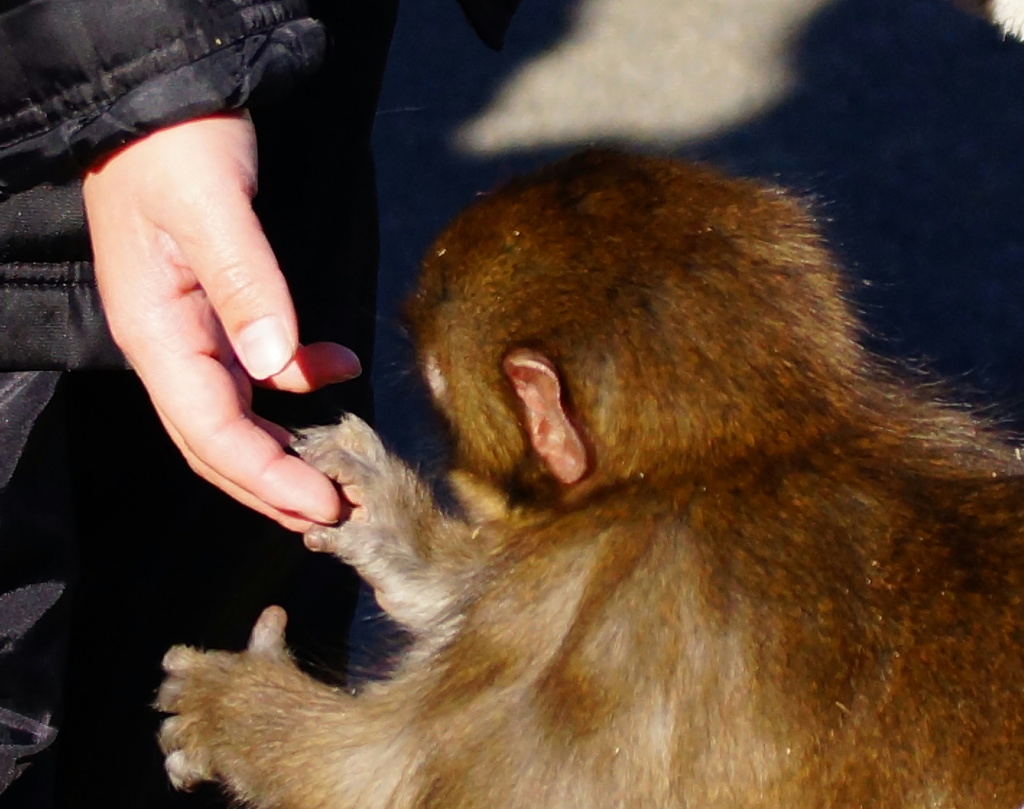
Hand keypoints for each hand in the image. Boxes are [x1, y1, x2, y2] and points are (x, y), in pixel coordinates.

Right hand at [83, 112, 357, 530]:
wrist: (161, 102)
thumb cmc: (178, 146)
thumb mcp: (213, 207)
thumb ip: (245, 285)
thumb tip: (275, 364)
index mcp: (155, 332)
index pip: (209, 431)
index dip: (265, 476)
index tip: (322, 506)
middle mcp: (167, 343)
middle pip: (217, 439)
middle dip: (273, 484)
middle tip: (335, 515)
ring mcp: (189, 330)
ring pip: (236, 411)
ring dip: (284, 447)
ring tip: (337, 476)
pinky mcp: (215, 309)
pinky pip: (253, 364)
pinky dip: (297, 377)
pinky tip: (338, 370)